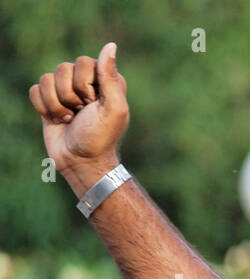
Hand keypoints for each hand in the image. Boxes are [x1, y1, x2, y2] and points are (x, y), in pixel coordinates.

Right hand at [28, 42, 129, 189]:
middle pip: (63, 68)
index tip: (94, 104)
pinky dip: (44, 107)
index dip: (85, 85)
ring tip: (70, 119)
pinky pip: (35, 90)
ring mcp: (65, 90)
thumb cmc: (100, 137)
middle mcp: (86, 81)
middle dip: (69, 95)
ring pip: (46, 79)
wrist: (80, 161)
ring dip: (57, 104)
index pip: (84, 62)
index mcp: (105, 80)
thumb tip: (111, 45)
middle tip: (81, 113)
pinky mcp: (49, 100)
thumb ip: (110, 76)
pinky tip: (57, 120)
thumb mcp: (113, 108)